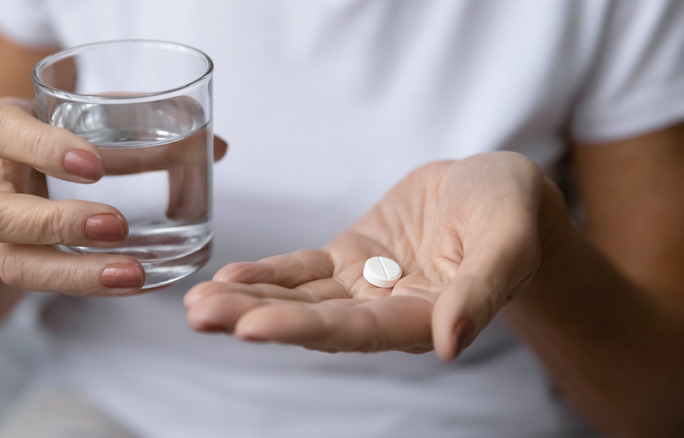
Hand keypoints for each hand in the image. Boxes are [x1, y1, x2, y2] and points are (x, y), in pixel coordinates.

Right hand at [0, 97, 226, 295]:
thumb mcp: (97, 114)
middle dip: (57, 224)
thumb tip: (218, 146)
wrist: (30, 160)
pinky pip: (45, 286)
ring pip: (14, 265)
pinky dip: (92, 286)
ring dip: (75, 272)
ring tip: (132, 273)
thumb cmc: (66, 130)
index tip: (94, 163)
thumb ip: (150, 123)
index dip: (41, 149)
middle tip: (117, 225)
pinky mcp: (19, 261)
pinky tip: (136, 284)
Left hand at [185, 152, 556, 359]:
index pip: (358, 330)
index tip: (250, 328)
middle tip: (200, 317)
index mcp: (426, 317)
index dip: (304, 329)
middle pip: (315, 321)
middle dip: (256, 317)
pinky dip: (268, 273)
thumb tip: (451, 344)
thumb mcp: (508, 241)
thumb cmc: (512, 211)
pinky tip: (227, 277)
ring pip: (301, 297)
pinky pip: (304, 269)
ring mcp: (365, 283)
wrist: (496, 186)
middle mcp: (388, 309)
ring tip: (196, 303)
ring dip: (248, 299)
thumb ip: (481, 291)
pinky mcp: (351, 255)